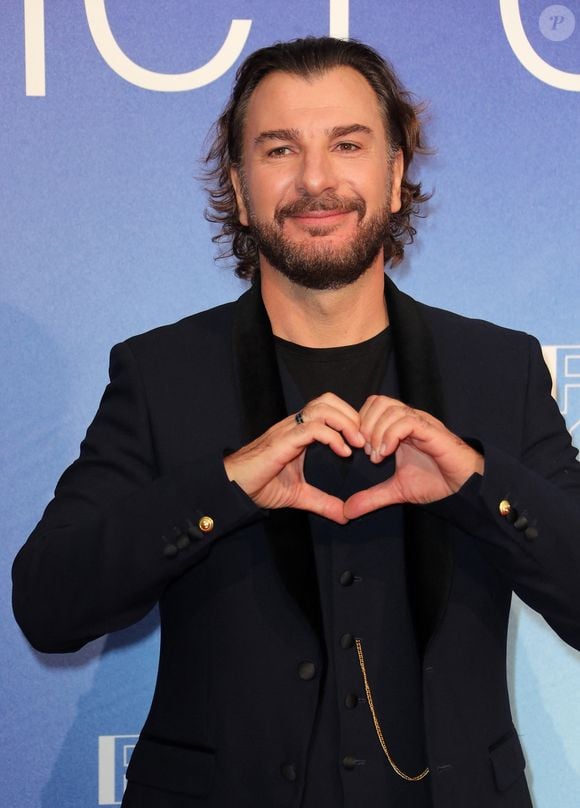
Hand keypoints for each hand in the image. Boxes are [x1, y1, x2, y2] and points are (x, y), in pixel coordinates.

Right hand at [224, 393, 364, 523]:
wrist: (234, 488)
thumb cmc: (259, 485)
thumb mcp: (299, 495)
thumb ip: (322, 502)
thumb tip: (344, 515)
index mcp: (299, 432)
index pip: (328, 408)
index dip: (349, 419)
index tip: (363, 442)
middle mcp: (294, 425)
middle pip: (328, 400)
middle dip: (351, 415)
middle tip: (365, 440)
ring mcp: (288, 430)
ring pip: (322, 408)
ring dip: (346, 423)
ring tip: (358, 444)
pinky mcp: (283, 441)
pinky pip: (312, 428)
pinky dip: (333, 437)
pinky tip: (343, 453)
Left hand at [343, 396, 483, 518]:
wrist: (464, 488)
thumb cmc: (436, 483)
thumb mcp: (396, 490)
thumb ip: (372, 497)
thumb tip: (348, 511)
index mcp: (400, 427)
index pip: (372, 406)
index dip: (360, 424)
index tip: (360, 450)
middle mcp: (409, 420)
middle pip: (378, 401)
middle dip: (365, 425)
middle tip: (367, 452)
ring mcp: (421, 423)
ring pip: (390, 408)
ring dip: (376, 433)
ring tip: (377, 456)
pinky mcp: (431, 431)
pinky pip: (406, 421)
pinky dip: (390, 436)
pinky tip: (386, 454)